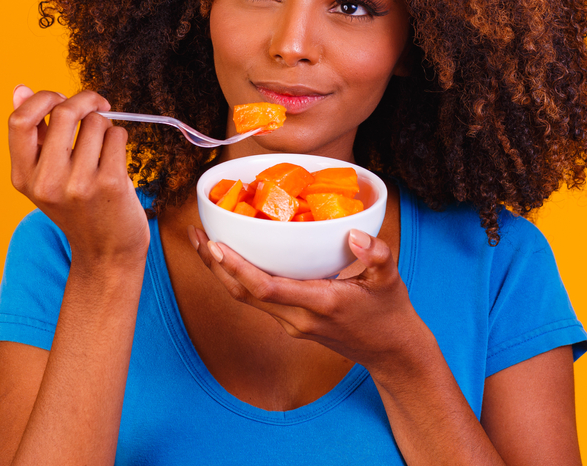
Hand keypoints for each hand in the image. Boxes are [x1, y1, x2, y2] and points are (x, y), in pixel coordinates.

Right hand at [9, 85, 149, 266]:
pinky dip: (119, 139)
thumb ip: (36, 134)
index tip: (59, 99)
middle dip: (84, 101)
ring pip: (96, 122)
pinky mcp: (110, 183)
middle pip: (63, 112)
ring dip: (105, 125)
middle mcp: (47, 182)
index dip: (41, 99)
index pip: (19, 120)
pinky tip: (115, 160)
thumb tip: (19, 89)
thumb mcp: (46, 176)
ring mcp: (79, 184)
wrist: (107, 252)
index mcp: (23, 177)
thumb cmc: (78, 206)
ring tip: (103, 149)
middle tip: (96, 106)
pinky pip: (117, 135)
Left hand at [188, 226, 422, 370]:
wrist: (391, 353)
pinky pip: (257, 300)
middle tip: (195, 234)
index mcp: (320, 303)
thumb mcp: (391, 279)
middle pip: (244, 293)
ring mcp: (292, 324)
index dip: (237, 267)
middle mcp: (299, 317)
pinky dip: (238, 278)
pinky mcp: (291, 323)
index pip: (267, 289)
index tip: (215, 245)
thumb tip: (354, 234)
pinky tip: (231, 258)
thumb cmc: (391, 313)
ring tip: (202, 243)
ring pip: (245, 299)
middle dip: (215, 265)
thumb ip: (377, 255)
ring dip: (220, 272)